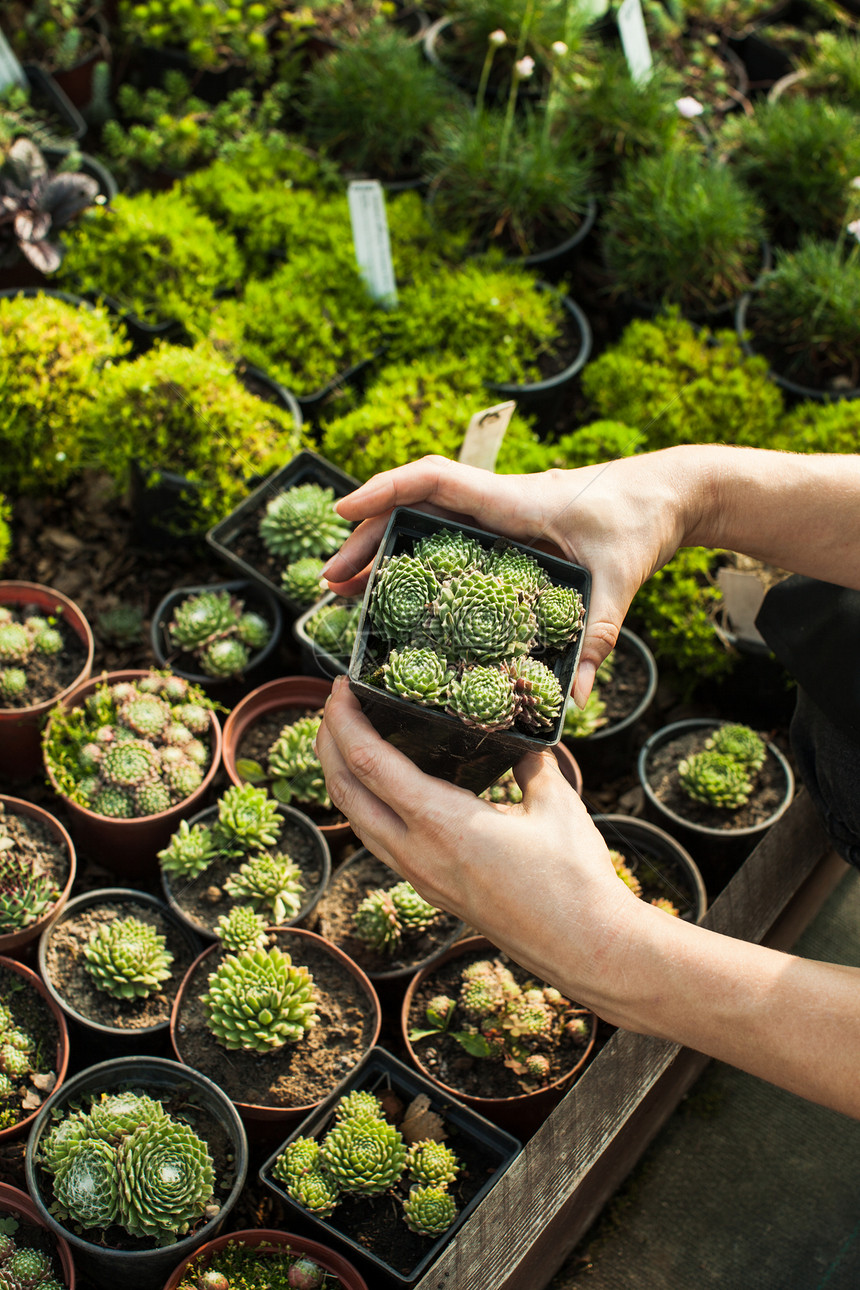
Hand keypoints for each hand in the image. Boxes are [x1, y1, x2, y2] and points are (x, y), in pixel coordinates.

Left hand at [316, 676, 643, 1000]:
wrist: (582, 947)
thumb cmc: (573, 878)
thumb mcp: (555, 802)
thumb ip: (530, 761)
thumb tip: (520, 734)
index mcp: (442, 823)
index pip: (369, 763)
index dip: (344, 720)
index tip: (341, 687)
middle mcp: (417, 852)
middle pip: (344, 791)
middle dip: (328, 743)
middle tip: (335, 704)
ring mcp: (418, 875)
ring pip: (355, 819)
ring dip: (340, 775)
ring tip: (347, 738)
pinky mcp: (428, 888)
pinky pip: (377, 840)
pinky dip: (364, 805)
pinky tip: (381, 788)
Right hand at [321, 453, 690, 704]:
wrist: (667, 494)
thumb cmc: (639, 521)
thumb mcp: (617, 581)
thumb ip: (594, 636)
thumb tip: (574, 698)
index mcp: (513, 500)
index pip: (433, 480)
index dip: (383, 493)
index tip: (342, 514)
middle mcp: (496, 503)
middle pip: (413, 507)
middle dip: (368, 539)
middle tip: (331, 582)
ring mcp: (498, 515)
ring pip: (425, 523)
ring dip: (385, 550)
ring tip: (347, 591)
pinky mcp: (506, 531)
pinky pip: (448, 537)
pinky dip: (417, 559)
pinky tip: (402, 592)